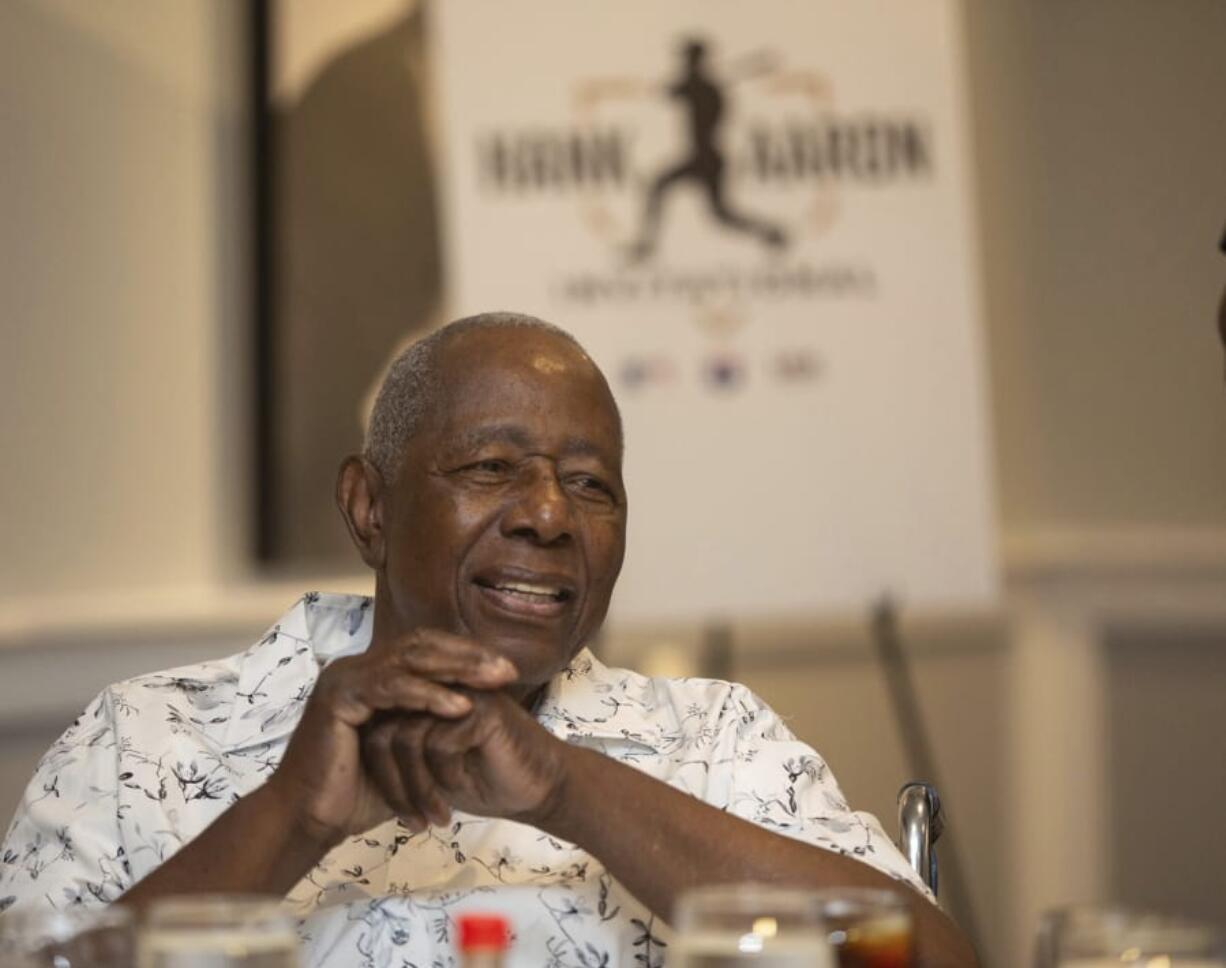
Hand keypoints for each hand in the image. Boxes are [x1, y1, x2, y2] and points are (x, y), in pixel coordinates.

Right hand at [263, 629, 516, 848]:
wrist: (311, 819)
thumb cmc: (358, 792)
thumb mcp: (406, 751)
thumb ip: (432, 726)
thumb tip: (479, 712)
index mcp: (371, 674)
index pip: (425, 648)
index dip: (467, 654)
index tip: (507, 670)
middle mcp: (355, 668)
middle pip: (422, 645)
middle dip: (469, 655)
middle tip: (508, 670)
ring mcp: (345, 678)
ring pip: (409, 660)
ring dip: (457, 669)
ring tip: (494, 681)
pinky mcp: (338, 697)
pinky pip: (391, 687)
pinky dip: (428, 695)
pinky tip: (459, 705)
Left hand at [362, 691, 571, 830]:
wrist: (540, 789)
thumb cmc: (486, 780)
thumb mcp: (432, 769)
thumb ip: (402, 752)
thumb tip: (360, 753)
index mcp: (426, 697)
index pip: (377, 726)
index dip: (380, 773)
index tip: (399, 812)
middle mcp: (441, 689)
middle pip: (384, 731)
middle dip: (392, 784)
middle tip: (412, 821)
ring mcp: (461, 695)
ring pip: (405, 739)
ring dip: (417, 789)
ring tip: (434, 817)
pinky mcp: (481, 710)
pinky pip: (437, 745)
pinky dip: (444, 779)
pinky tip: (459, 795)